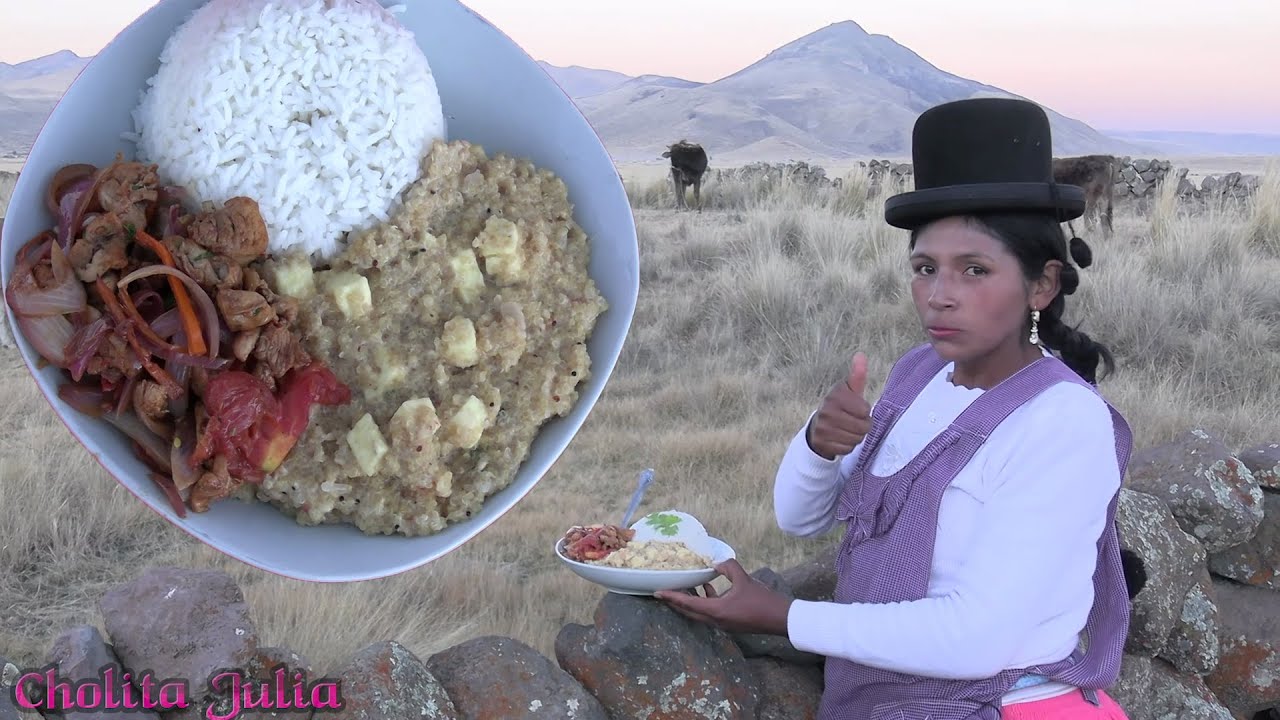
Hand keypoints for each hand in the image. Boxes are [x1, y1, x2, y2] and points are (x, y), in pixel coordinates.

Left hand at [653, 559, 794, 636]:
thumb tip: (716, 562)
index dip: (672, 597)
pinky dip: (704, 601)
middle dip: (675, 601)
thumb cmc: (763, 600)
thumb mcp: (744, 579)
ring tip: (684, 586)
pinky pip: (710, 612)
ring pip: (699, 613)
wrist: (781, 619)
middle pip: (689, 612)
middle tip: (663, 591)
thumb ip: (728, 567)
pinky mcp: (730, 622)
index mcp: (716, 611)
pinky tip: (707, 586)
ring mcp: (723, 623)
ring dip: (690, 601)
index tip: (657, 593)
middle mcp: (716, 620)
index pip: (688, 604)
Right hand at [807, 352, 871, 459]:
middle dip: (863, 427)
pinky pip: (847, 449)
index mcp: (835, 396)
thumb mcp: (849, 390)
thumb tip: (861, 355)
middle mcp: (826, 411)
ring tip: (847, 429)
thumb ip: (857, 375)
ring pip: (856, 439)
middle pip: (862, 427)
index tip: (856, 409)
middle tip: (854, 422)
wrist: (818, 426)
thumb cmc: (841, 406)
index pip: (865, 411)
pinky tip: (840, 438)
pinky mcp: (822, 443)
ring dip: (856, 437)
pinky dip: (847, 446)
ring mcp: (823, 428)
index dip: (865, 412)